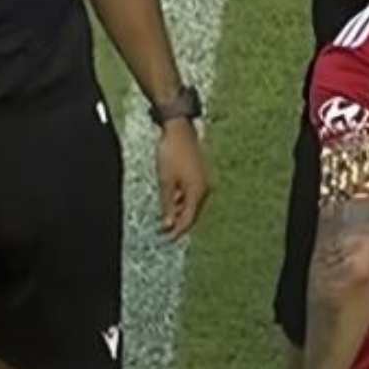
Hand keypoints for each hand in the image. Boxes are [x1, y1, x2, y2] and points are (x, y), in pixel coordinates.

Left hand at [156, 117, 209, 237]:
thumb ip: (167, 204)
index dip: (178, 231)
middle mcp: (204, 188)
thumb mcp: (165, 181)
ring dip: (179, 210)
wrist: (179, 130)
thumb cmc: (172, 153)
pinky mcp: (200, 175)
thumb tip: (168, 224)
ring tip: (165, 213)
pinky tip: (172, 198)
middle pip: (192, 213)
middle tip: (164, 229)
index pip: (189, 219)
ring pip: (192, 203)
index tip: (168, 238)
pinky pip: (192, 194)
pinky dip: (182, 199)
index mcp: (197, 191)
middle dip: (179, 222)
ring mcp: (203, 181)